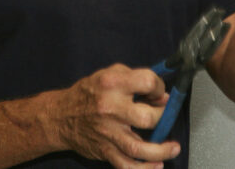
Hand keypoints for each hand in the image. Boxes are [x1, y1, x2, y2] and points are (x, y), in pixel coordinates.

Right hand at [52, 63, 180, 168]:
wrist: (61, 116)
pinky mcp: (105, 150)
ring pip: (139, 148)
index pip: (147, 82)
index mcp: (113, 83)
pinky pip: (126, 165)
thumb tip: (160, 95)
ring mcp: (107, 132)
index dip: (160, 87)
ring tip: (173, 148)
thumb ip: (134, 79)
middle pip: (147, 117)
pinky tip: (156, 165)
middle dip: (163, 117)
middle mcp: (110, 107)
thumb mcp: (108, 74)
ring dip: (161, 150)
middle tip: (165, 115)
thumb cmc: (89, 94)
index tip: (159, 93)